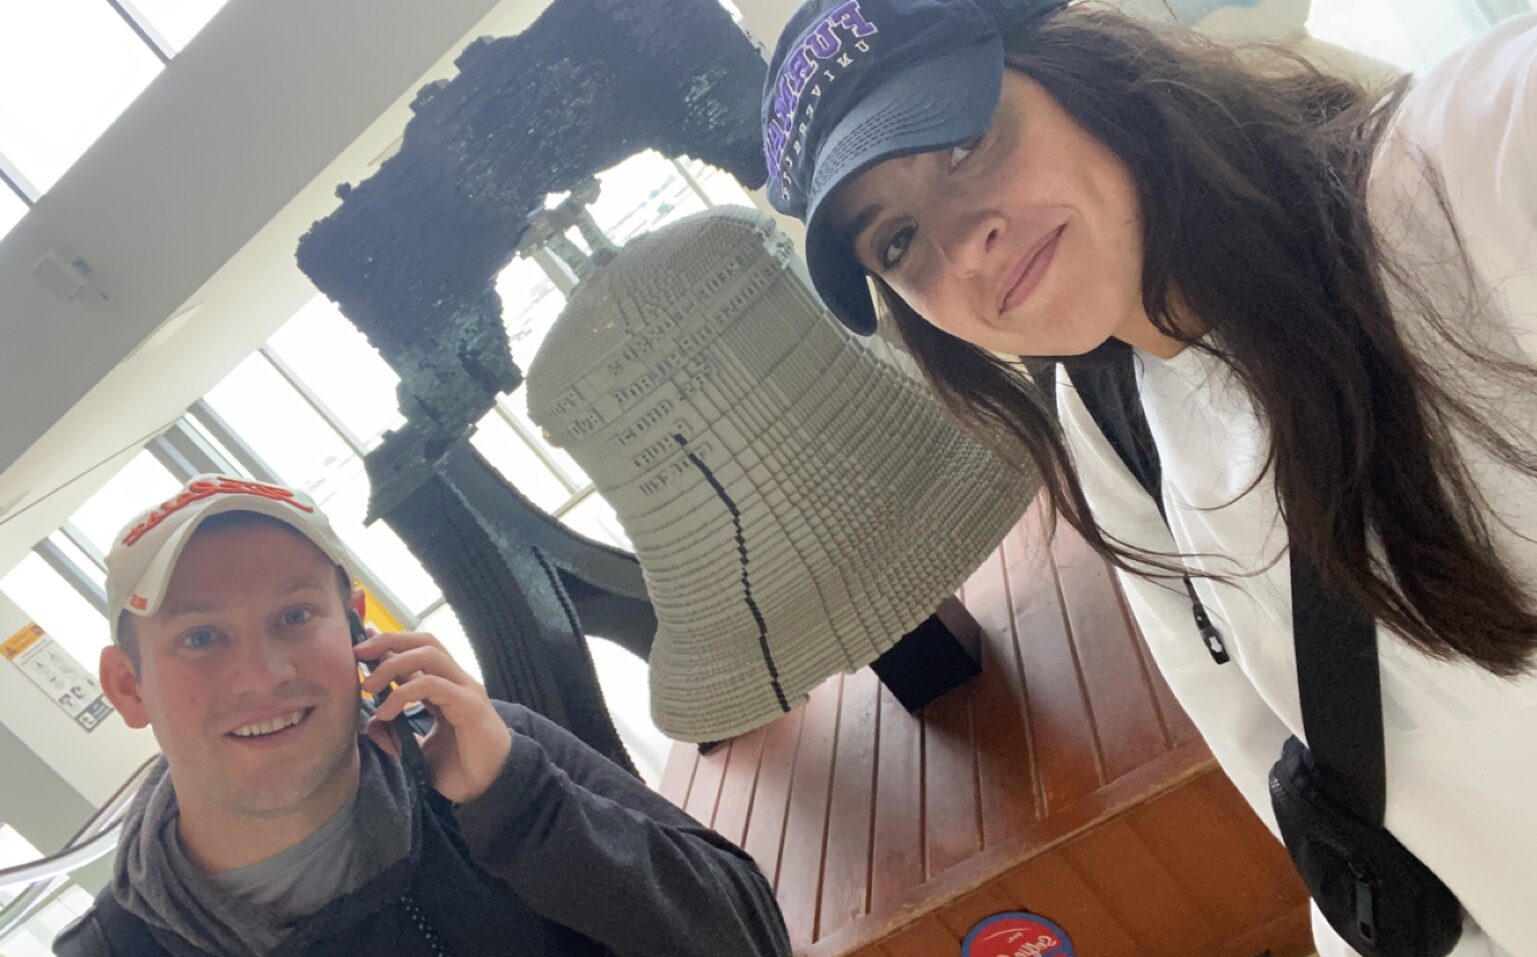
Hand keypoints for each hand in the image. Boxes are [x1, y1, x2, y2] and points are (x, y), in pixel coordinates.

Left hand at [354, 631, 512, 803]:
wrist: (491, 787)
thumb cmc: (461, 767)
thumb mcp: (418, 750)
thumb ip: (397, 735)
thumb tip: (372, 724)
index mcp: (445, 687)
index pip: (418, 652)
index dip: (389, 644)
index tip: (359, 647)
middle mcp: (456, 681)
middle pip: (424, 642)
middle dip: (388, 641)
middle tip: (357, 654)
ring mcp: (465, 689)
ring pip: (429, 655)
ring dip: (393, 664)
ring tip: (368, 685)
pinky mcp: (468, 704)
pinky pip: (433, 685)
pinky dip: (403, 693)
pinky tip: (386, 712)